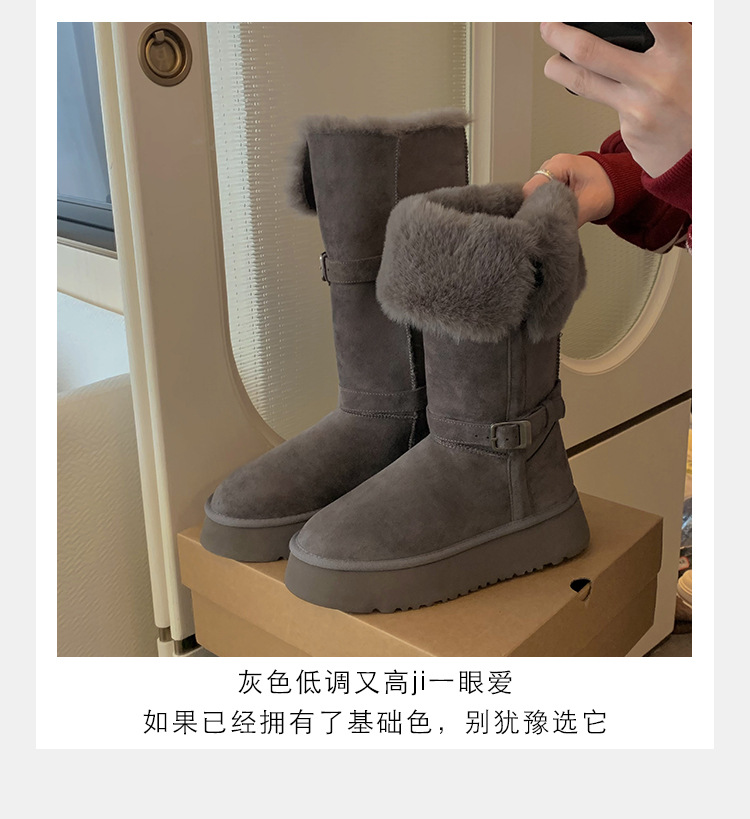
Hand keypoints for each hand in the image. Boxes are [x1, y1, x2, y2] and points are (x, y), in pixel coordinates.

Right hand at [522, 154, 614, 226]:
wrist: (617, 183)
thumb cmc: (607, 188)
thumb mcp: (589, 205)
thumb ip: (568, 218)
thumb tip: (551, 233)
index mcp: (559, 164)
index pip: (531, 189)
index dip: (533, 208)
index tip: (539, 223)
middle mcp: (549, 165)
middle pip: (530, 193)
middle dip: (537, 211)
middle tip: (547, 225)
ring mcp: (549, 173)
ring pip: (533, 197)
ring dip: (541, 211)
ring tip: (553, 221)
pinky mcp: (550, 182)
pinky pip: (540, 198)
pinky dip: (545, 209)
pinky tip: (552, 216)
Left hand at [539, 22, 691, 177]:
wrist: (711, 157)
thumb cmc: (704, 103)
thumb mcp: (700, 61)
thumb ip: (673, 41)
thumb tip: (644, 26)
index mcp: (680, 53)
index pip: (650, 17)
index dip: (619, 11)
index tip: (587, 8)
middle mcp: (654, 81)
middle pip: (590, 52)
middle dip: (560, 35)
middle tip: (546, 26)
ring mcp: (637, 110)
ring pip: (584, 83)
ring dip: (559, 69)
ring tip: (551, 62)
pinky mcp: (629, 132)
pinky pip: (612, 107)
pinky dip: (613, 98)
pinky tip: (626, 99)